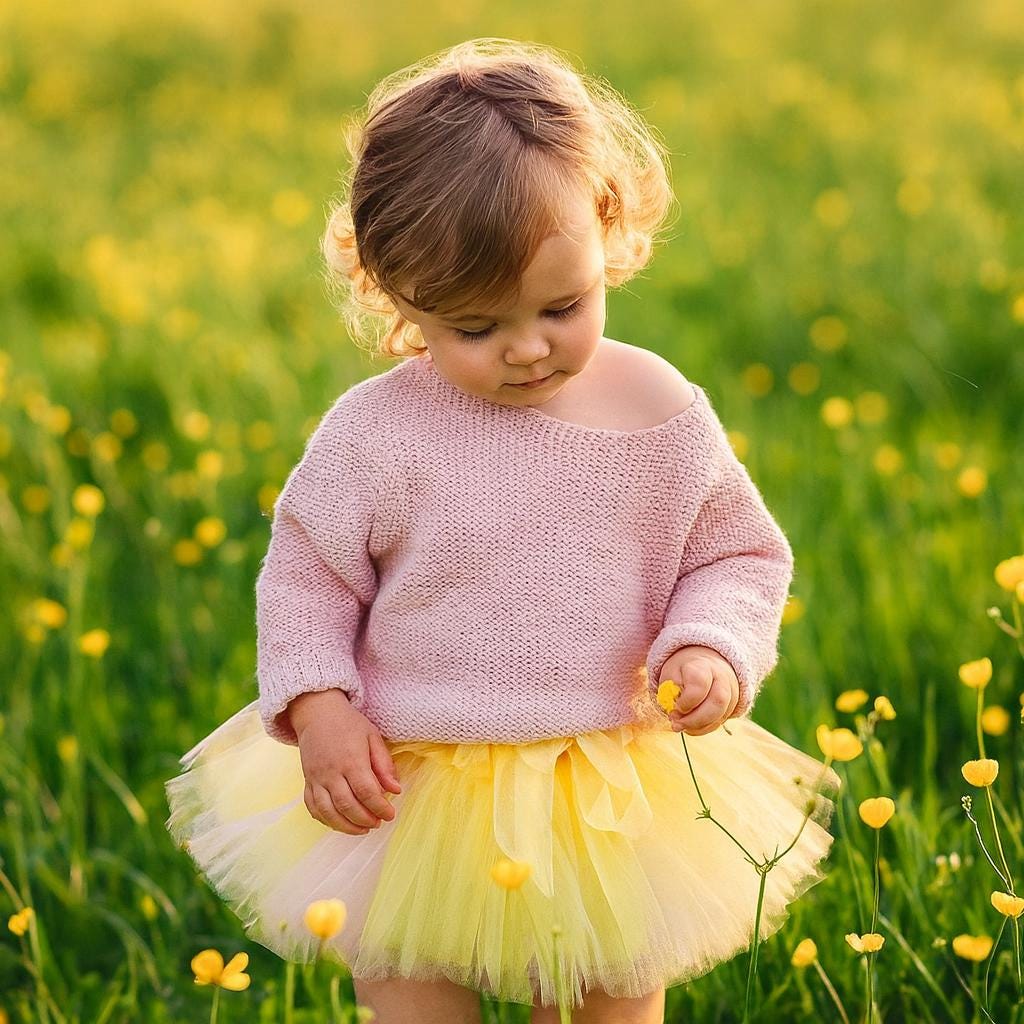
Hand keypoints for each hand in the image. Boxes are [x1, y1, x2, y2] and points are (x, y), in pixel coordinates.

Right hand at [288, 690, 402, 835]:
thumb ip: (384, 764)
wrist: (317, 713)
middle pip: (347, 805)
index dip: (380, 807)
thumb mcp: (372, 737)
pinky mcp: (307, 782)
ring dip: (346, 826)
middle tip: (378, 822)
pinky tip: (340, 822)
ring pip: (328, 811)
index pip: (366, 792)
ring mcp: (316, 778)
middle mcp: (331, 772)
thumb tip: (396, 790)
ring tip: (363, 828)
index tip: (391, 814)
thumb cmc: (348, 724)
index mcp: (351, 759)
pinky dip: (326, 820)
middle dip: (365, 819)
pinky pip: (313, 808)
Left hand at [657, 645, 739, 735]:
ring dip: (697, 727)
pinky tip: (690, 726)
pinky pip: (719, 723)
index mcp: (703, 666)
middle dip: (695, 719)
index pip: (700, 683)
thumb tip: (677, 712)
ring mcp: (730, 693)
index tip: (676, 706)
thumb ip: (670, 691)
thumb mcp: (671, 674)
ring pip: (720, 716)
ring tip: (680, 725)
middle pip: (717, 701)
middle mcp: (721, 678)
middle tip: (676, 724)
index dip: (687, 700)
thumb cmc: (683, 672)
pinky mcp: (731, 707)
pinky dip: (702, 729)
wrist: (704, 665)